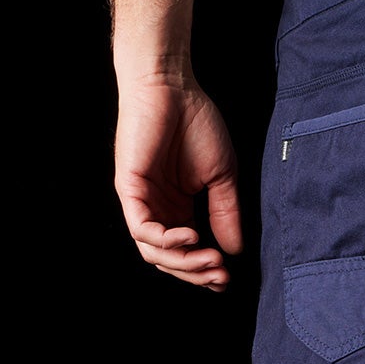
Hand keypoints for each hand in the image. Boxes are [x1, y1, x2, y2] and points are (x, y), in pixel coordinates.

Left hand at [113, 75, 241, 290]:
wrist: (173, 86)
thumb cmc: (196, 122)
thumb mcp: (223, 176)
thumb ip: (227, 213)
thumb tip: (234, 251)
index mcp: (176, 208)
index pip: (186, 253)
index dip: (204, 272)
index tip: (228, 277)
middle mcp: (156, 209)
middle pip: (169, 261)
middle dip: (196, 273)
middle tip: (221, 276)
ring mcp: (141, 201)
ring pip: (154, 252)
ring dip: (184, 263)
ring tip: (210, 260)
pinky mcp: (130, 189)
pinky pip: (142, 229)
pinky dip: (166, 241)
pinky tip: (190, 237)